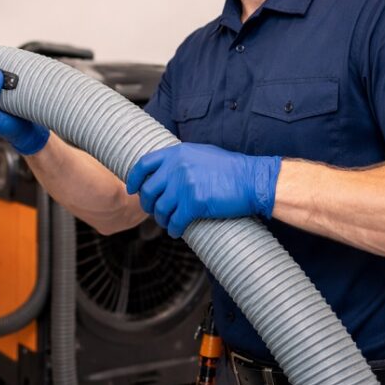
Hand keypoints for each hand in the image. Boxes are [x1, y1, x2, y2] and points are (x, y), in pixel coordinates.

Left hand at [126, 143, 281, 237]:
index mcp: (177, 153)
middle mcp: (177, 167)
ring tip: (167, 222)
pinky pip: (176, 220)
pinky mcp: (194, 203)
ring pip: (160, 208)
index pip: (144, 164)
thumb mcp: (201, 154)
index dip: (134, 178)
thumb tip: (164, 172)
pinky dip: (173, 229)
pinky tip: (176, 231)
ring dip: (161, 219)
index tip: (132, 189)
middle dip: (148, 204)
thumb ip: (181, 160)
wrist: (252, 180)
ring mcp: (185, 185)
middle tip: (153, 211)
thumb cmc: (231, 168)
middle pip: (149, 190)